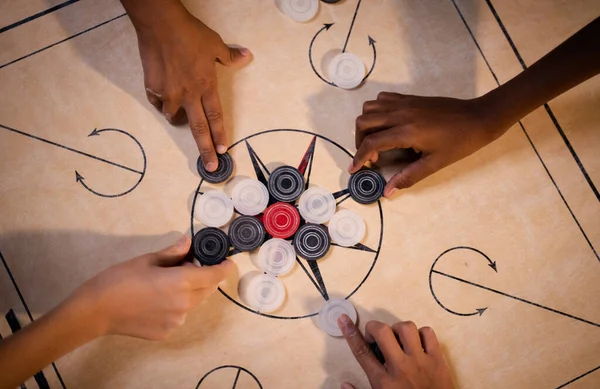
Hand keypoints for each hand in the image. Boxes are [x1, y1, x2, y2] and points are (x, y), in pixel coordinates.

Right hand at [74, 235, 233, 339]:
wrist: (95, 311)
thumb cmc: (119, 280)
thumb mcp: (147, 260)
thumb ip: (173, 253)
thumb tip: (188, 242)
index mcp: (182, 282)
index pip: (215, 275)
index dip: (224, 267)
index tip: (228, 262)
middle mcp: (184, 304)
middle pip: (207, 289)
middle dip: (205, 277)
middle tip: (187, 266)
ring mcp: (176, 321)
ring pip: (193, 303)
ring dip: (188, 292)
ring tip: (165, 284)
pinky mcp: (166, 332)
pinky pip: (179, 315)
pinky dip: (175, 306)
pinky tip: (155, 300)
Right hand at [136, 5, 250, 170]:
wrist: (160, 24)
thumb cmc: (190, 33)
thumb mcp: (214, 44)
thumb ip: (230, 56)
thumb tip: (245, 56)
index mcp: (206, 86)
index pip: (216, 118)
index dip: (220, 136)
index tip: (223, 151)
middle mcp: (188, 94)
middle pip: (198, 129)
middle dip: (205, 151)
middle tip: (211, 167)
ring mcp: (168, 93)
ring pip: (174, 117)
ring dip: (179, 119)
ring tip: (182, 115)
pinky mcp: (152, 87)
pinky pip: (157, 103)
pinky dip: (162, 102)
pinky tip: (163, 96)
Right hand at [338, 315, 453, 388]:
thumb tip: (343, 384)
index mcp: (383, 382)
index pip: (362, 352)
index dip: (350, 333)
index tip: (344, 319)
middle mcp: (400, 368)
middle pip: (382, 332)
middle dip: (375, 327)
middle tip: (376, 336)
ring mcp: (421, 362)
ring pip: (406, 328)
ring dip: (398, 329)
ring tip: (398, 339)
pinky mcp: (438, 360)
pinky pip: (428, 334)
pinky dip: (421, 334)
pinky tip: (417, 343)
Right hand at [350, 92, 504, 196]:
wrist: (479, 118)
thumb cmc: (460, 143)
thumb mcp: (435, 164)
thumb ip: (408, 177)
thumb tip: (388, 192)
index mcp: (407, 132)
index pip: (372, 143)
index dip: (359, 157)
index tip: (354, 169)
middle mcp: (401, 114)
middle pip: (364, 122)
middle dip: (359, 141)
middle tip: (368, 155)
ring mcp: (405, 103)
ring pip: (370, 107)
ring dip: (366, 124)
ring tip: (374, 139)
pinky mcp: (410, 98)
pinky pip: (383, 99)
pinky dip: (376, 110)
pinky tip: (386, 124)